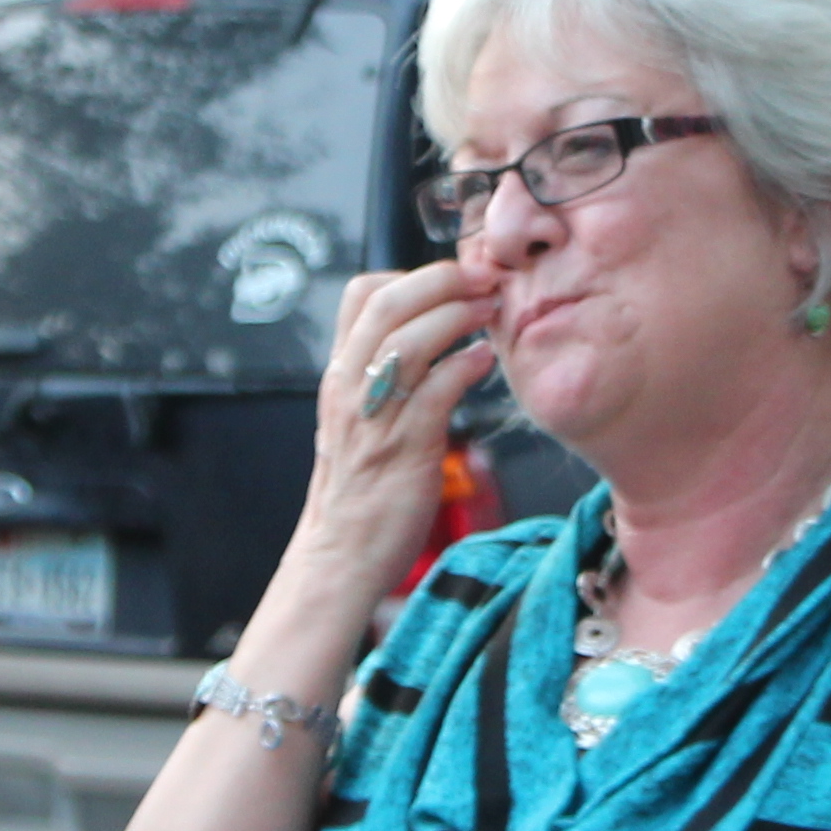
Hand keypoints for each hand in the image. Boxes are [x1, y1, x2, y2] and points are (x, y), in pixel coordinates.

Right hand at [288, 260, 503, 597]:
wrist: (339, 556)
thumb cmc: (359, 490)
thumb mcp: (358, 420)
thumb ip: (384, 378)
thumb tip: (430, 341)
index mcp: (340, 374)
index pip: (361, 295)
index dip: (410, 275)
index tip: (451, 279)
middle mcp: (350, 387)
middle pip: (388, 303)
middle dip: (442, 279)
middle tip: (484, 277)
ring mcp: (374, 417)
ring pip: (410, 339)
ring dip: (458, 314)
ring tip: (491, 310)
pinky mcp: (404, 449)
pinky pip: (435, 391)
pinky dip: (464, 367)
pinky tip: (484, 362)